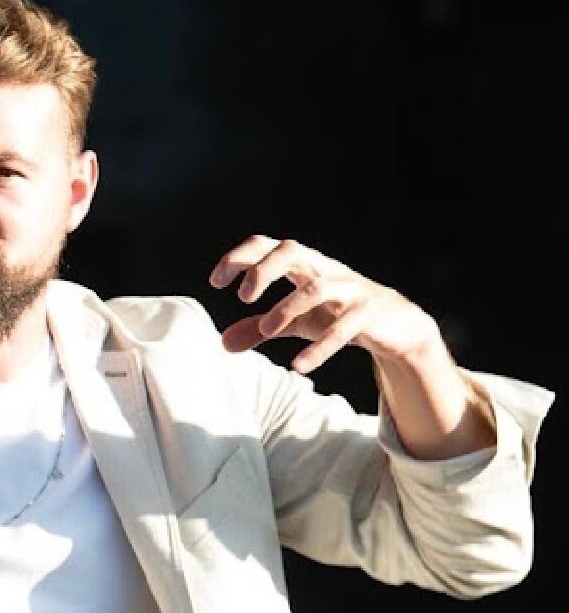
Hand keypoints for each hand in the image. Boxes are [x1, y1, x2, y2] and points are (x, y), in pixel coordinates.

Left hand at [209, 235, 445, 374]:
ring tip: (266, 330)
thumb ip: (259, 329)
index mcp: (305, 266)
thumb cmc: (337, 314)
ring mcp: (349, 290)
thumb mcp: (295, 322)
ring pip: (318, 288)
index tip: (216, 282)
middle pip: (293, 250)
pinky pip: (344, 328)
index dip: (241, 258)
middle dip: (264, 269)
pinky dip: (320, 348)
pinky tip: (299, 366)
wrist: (396, 326)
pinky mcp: (369, 315)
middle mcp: (325, 271)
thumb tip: (222, 343)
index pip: (269, 246)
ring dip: (287, 307)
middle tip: (243, 298)